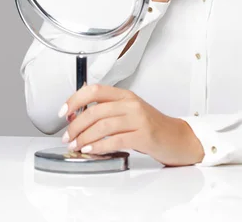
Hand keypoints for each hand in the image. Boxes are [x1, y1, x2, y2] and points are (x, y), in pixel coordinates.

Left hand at [59, 84, 204, 166]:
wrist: (177, 138)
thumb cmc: (151, 126)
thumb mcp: (129, 112)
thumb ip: (108, 110)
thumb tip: (78, 113)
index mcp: (125, 95)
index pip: (95, 90)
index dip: (75, 99)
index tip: (63, 111)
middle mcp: (131, 103)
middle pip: (95, 110)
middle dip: (75, 125)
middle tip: (67, 136)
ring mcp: (138, 118)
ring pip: (102, 125)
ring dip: (84, 138)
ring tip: (76, 145)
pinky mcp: (144, 135)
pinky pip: (115, 140)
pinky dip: (98, 146)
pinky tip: (91, 150)